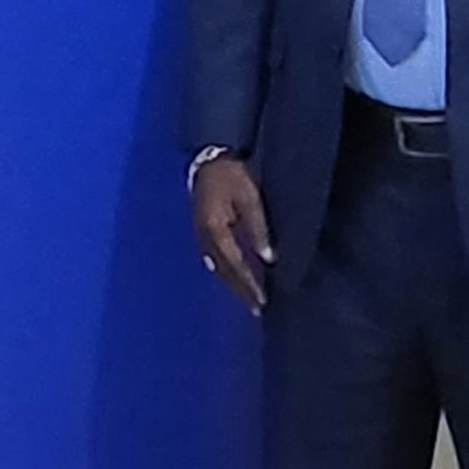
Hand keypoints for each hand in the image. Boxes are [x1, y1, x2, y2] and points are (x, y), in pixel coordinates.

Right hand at [193, 156, 275, 314]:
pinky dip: (225, 272)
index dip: (249, 283)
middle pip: (223, 271)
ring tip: (248, 299)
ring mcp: (200, 235)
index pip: (235, 264)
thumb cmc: (233, 177)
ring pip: (217, 267)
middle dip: (241, 290)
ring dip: (233, 284)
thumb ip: (257, 229)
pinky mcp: (202, 231)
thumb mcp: (250, 199)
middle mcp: (204, 237)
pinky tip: (234, 278)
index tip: (262, 300)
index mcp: (215, 229)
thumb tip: (268, 259)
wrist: (210, 160)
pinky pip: (213, 259)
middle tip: (257, 308)